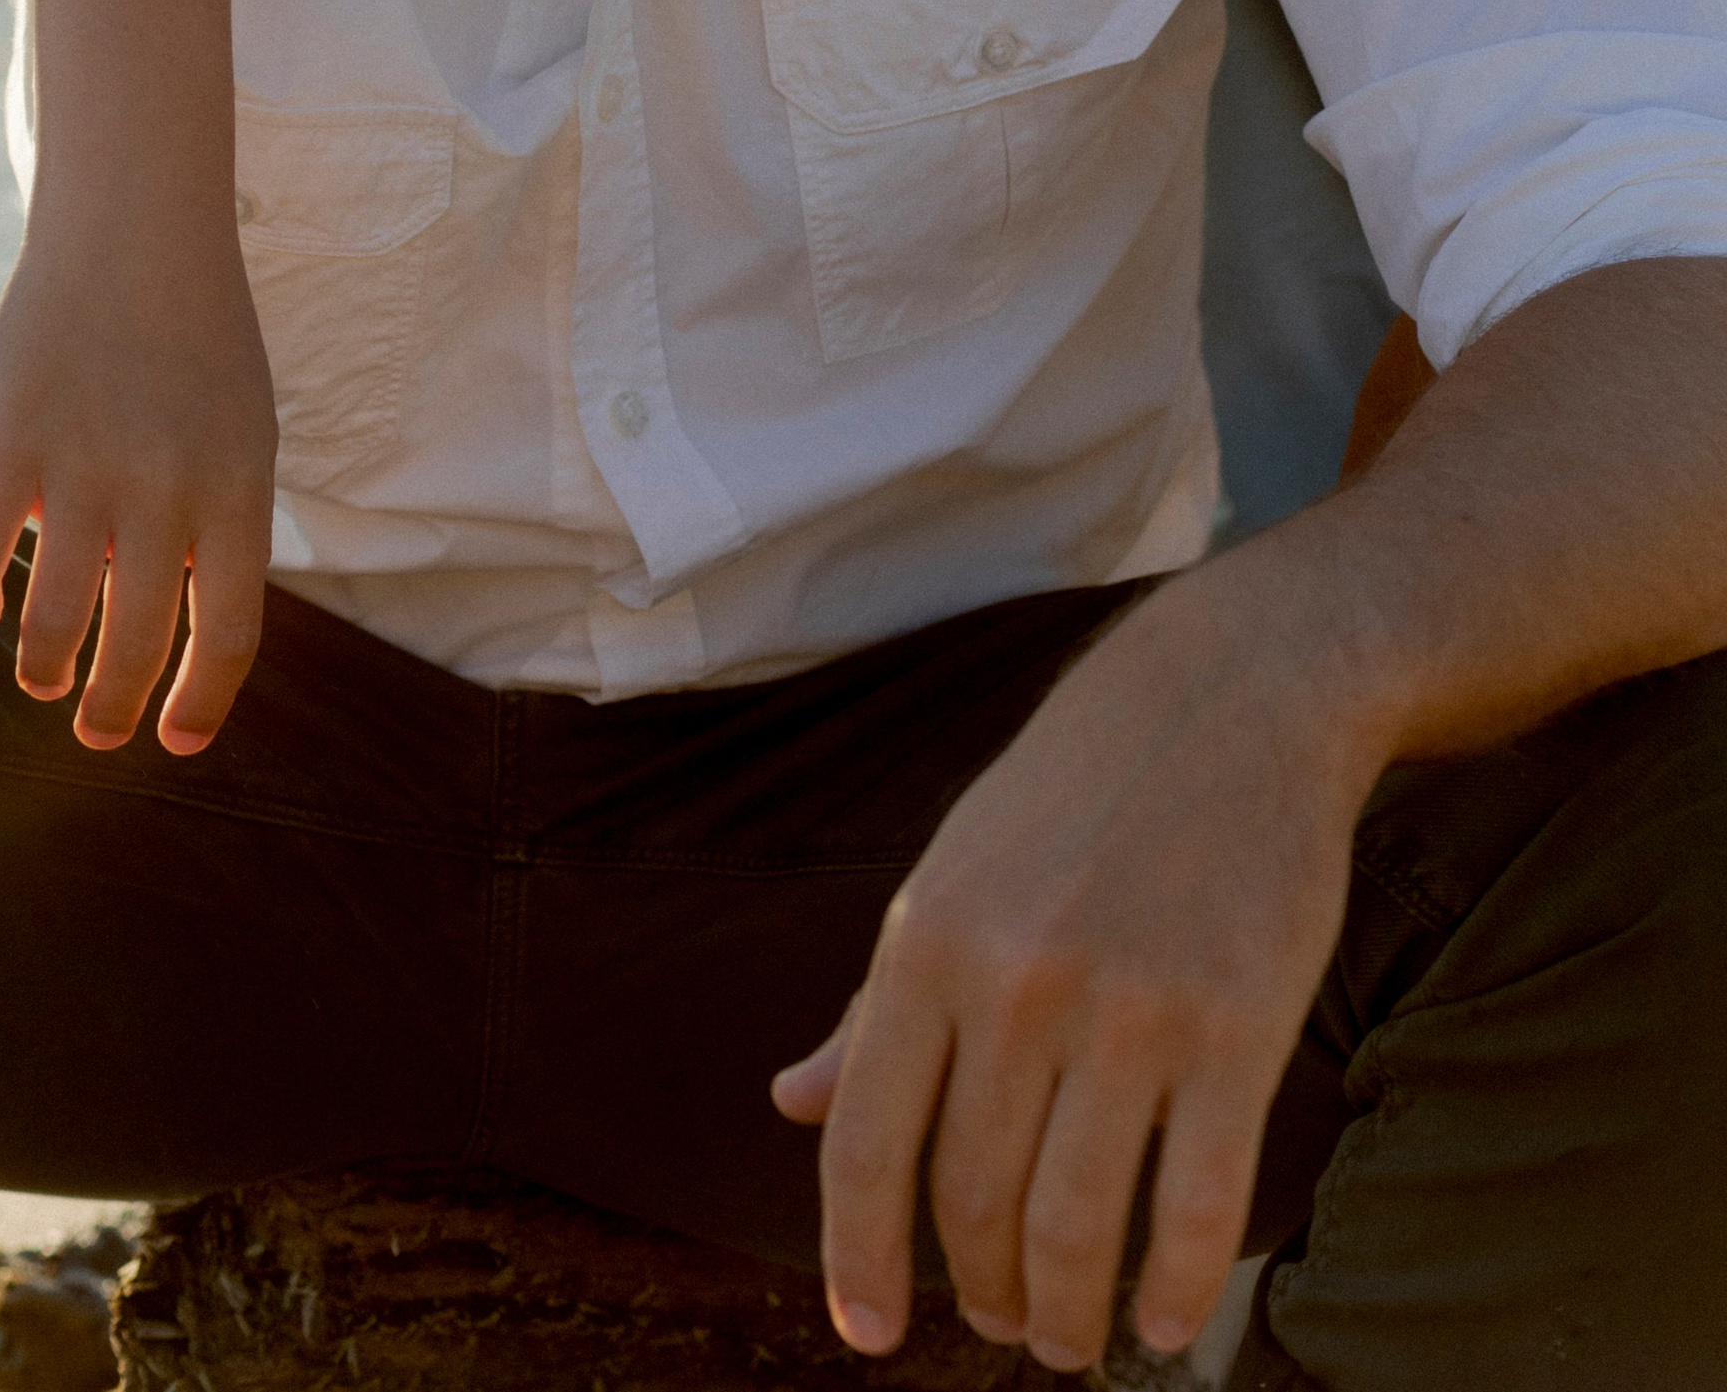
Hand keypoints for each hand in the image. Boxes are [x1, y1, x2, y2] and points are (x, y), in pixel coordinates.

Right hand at [0, 203, 277, 755]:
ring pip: (56, 614)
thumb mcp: (243, 428)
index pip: (229, 633)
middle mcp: (168, 488)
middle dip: (111, 706)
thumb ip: (219, 522)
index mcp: (239, 488)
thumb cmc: (198, 333)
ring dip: (43, 663)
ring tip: (39, 677)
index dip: (199, 702)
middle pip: (137, 641)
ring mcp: (87, 464)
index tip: (172, 740)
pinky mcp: (15, 435)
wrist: (138, 225)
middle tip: (93, 727)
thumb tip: (178, 621)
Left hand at [771, 568, 1372, 1370]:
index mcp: (925, 942)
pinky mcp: (1237, 1028)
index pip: (864, 1142)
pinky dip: (1174, 1289)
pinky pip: (1197, 1207)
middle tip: (1002, 1323)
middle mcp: (1014, 981)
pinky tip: (1165, 1322)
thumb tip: (789, 1104)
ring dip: (1068, 1313)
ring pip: (1075, 1226)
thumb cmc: (1072, 800)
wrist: (1228, 698)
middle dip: (981, 1291)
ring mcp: (1128, 1008)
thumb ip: (874, 1005)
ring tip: (1072, 1337)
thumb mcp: (950, 879)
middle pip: (974, 1202)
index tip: (865, 1338)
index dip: (856, 1259)